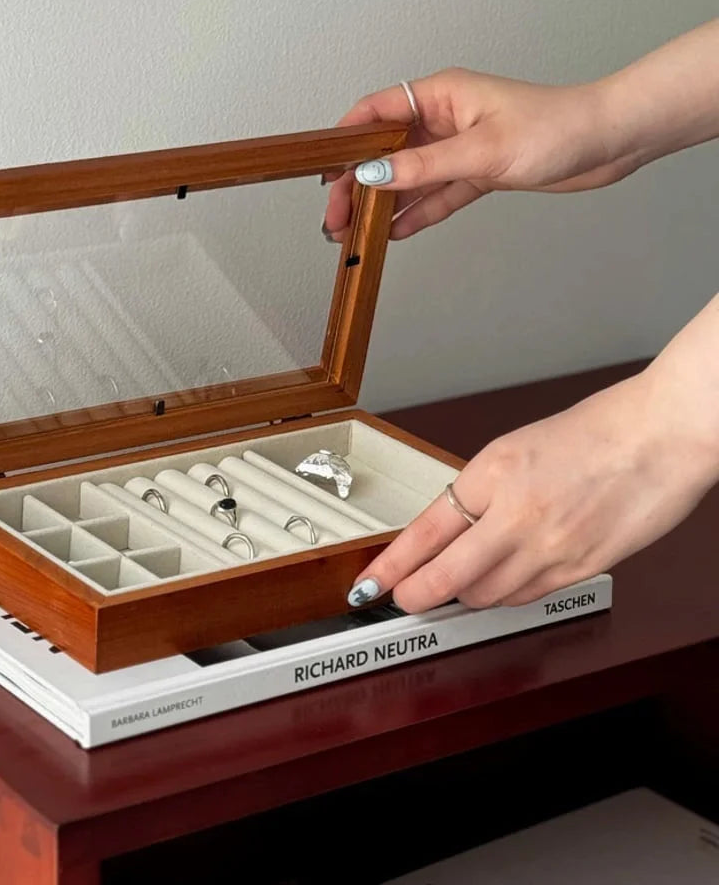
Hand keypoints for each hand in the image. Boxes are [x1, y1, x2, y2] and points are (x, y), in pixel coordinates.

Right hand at [323, 68, 638, 241]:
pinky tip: (393, 233)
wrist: (607, 143)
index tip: (325, 172)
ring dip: (381, 205)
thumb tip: (373, 176)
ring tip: (354, 233)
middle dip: (358, 184)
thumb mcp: (482, 151)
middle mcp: (446, 118)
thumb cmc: (556, 129)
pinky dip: (415, 214)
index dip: (346, 142)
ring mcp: (460, 147)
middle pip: (386, 152)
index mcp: (443, 95)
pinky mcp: (476, 173)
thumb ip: (424, 166)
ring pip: (408, 178)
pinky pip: (436, 195)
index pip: (376, 113)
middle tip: (336, 217)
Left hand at [347, 365, 718, 611]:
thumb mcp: (512, 453)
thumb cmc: (593, 434)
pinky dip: (503, 596)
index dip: (391, 567)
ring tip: (454, 584)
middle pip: (448, 580)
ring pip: (485, 597)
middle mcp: (518, 518)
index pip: (425, 535)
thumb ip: (476, 496)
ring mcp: (551, 550)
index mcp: (493, 477)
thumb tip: (443, 535)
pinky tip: (499, 583)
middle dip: (417, 594)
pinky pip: (525, 598)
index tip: (370, 585)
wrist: (661, 436)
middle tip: (404, 597)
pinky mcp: (580, 571)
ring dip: (462, 595)